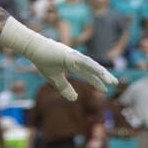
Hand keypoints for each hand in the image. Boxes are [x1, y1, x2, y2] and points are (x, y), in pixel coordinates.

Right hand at [0, 18, 117, 97]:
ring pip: (91, 65)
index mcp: (73, 63)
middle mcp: (76, 59)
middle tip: (115, 83)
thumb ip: (64, 88)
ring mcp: (74, 55)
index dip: (97, 81)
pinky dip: (92, 67)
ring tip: (110, 80)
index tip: (106, 89)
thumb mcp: (55, 79)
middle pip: (93, 68)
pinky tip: (100, 72)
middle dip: (104, 76)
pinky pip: (84, 62)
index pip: (88, 73)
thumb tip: (75, 99)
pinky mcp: (70, 55)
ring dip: (101, 72)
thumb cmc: (42, 60)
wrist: (32, 48)